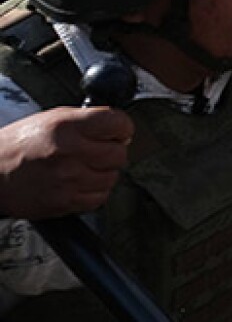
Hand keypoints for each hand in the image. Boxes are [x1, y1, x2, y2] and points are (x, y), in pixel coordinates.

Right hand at [0, 107, 133, 218]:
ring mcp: (68, 179)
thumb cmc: (19, 144)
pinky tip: (79, 181)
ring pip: (112, 177)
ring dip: (103, 172)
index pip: (117, 123)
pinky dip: (94, 190)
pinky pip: (99, 197)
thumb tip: (118, 127)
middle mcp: (69, 153)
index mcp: (66, 127)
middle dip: (113, 151)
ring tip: (84, 167)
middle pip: (119, 154)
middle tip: (99, 150)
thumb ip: (86, 120)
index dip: (123, 127)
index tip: (120, 131)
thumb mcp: (51, 119)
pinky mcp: (65, 201)